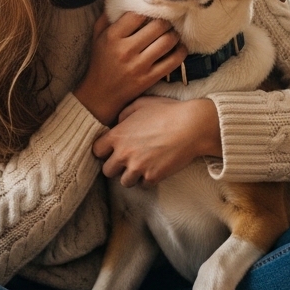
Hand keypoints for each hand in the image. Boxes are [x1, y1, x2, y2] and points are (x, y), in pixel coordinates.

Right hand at [73, 12, 186, 124]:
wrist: (100, 95)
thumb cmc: (100, 62)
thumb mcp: (97, 37)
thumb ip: (108, 17)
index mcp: (113, 36)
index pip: (138, 14)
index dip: (148, 10)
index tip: (152, 11)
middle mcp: (126, 49)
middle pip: (157, 26)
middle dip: (165, 21)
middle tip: (167, 22)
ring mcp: (139, 65)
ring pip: (167, 41)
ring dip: (174, 35)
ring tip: (172, 34)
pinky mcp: (149, 78)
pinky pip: (173, 61)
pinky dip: (181, 52)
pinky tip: (179, 48)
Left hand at [93, 96, 221, 186]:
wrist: (192, 125)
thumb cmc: (168, 111)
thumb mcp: (142, 104)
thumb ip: (124, 114)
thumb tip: (118, 123)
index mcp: (118, 135)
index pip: (97, 151)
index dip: (104, 151)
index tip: (113, 150)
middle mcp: (124, 153)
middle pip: (107, 171)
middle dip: (116, 167)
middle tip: (127, 161)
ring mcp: (138, 167)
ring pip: (124, 182)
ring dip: (131, 176)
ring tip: (142, 167)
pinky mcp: (153, 176)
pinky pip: (144, 185)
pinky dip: (148, 179)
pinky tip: (156, 169)